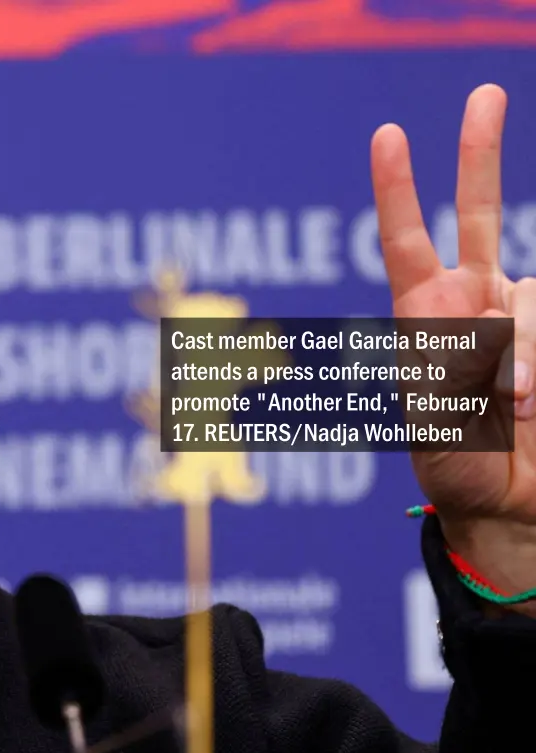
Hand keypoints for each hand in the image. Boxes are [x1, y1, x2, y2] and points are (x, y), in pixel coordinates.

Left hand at [371, 84, 535, 609]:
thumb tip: (509, 350)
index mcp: (425, 316)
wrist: (505, 500)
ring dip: (524, 356)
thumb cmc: (455, 463)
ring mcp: (521, 318)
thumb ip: (460, 374)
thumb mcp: (433, 422)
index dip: (399, 190)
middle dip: (480, 155)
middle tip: (486, 93)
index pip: (407, 239)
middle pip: (481, 215)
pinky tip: (531, 398)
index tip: (388, 136)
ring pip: (533, 297)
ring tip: (515, 405)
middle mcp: (475, 303)